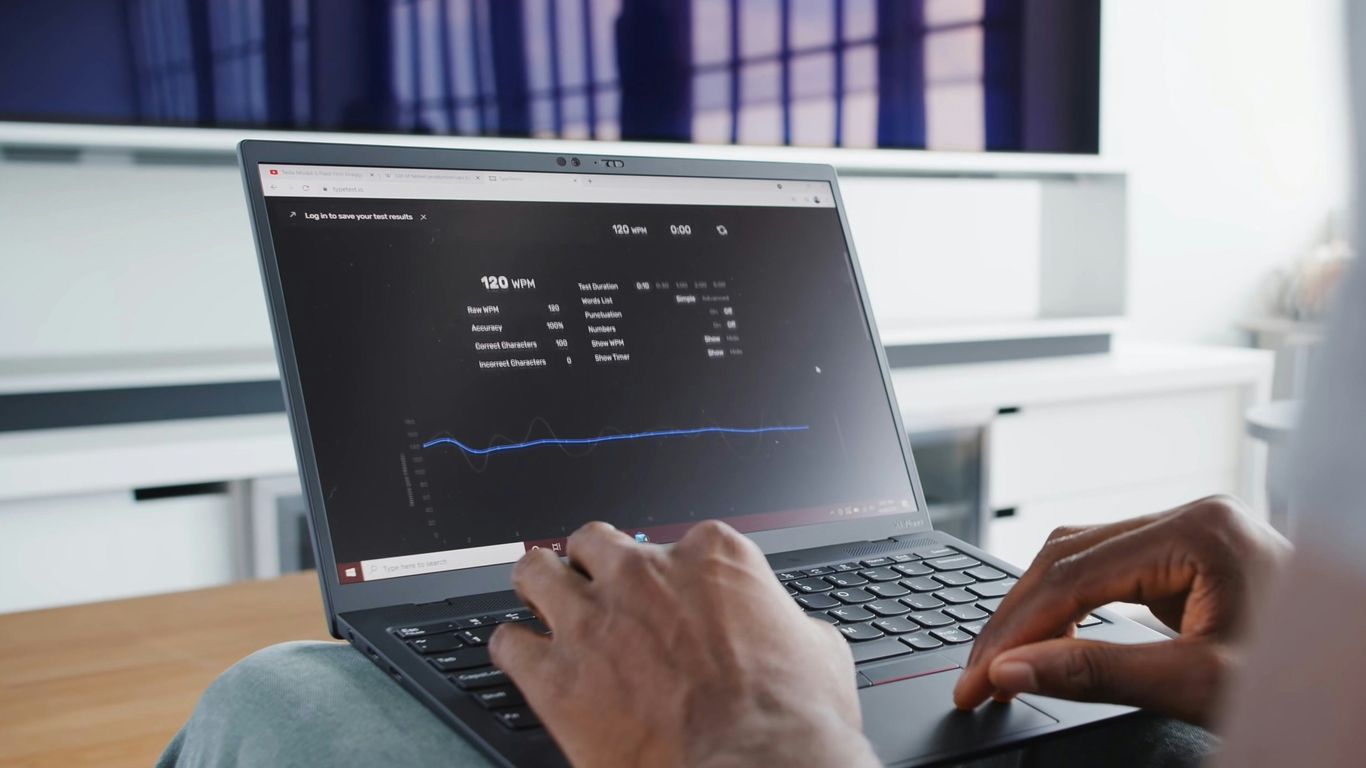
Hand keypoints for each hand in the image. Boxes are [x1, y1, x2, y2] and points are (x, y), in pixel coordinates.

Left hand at [490, 520, 878, 767]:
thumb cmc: (789, 718)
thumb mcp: (817, 648)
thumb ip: (782, 622)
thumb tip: (785, 631)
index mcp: (713, 557)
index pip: (679, 539)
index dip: (670, 570)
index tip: (670, 592)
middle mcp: (645, 573)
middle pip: (595, 542)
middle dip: (594, 563)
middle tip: (597, 587)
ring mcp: (593, 618)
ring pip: (537, 572)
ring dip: (539, 586)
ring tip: (539, 599)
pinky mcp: (554, 674)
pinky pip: (507, 642)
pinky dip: (512, 647)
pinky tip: (521, 657)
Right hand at [953, 495, 1287, 725]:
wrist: (1363, 677)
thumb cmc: (1307, 679)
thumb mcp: (1199, 683)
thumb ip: (1098, 672)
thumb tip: (1014, 670)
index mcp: (1199, 531)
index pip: (1074, 577)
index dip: (1015, 632)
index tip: (978, 680)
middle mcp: (1190, 516)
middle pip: (1067, 555)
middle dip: (1015, 619)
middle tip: (977, 676)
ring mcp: (1189, 532)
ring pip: (1079, 557)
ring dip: (1036, 610)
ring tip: (1004, 662)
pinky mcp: (1187, 556)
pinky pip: (1107, 569)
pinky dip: (1071, 607)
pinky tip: (1053, 641)